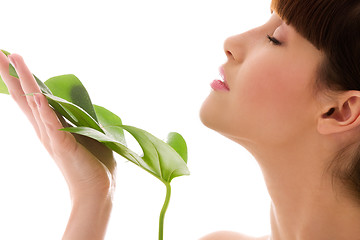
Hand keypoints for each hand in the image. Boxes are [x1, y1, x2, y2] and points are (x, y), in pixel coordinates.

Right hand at [0, 52, 115, 238]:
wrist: (96, 190)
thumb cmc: (92, 164)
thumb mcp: (84, 134)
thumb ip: (78, 119)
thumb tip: (81, 106)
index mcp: (50, 126)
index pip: (31, 97)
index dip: (21, 78)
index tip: (11, 58)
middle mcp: (45, 130)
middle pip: (24, 96)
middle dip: (11, 73)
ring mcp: (52, 137)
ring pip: (34, 104)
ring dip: (24, 80)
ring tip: (12, 58)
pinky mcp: (64, 145)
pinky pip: (52, 124)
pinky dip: (44, 109)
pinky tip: (36, 95)